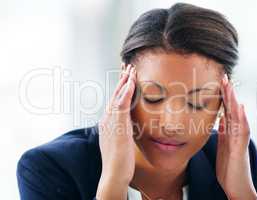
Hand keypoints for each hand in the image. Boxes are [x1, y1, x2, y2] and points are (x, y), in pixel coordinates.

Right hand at [96, 63, 136, 198]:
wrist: (114, 172)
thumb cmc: (119, 158)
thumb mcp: (121, 139)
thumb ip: (122, 128)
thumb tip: (127, 123)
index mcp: (109, 121)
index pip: (116, 100)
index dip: (121, 87)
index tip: (126, 75)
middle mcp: (108, 118)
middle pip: (115, 94)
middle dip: (122, 79)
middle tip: (127, 65)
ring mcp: (111, 121)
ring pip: (117, 96)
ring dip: (124, 81)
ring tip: (130, 69)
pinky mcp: (116, 125)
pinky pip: (121, 105)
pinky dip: (125, 92)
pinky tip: (130, 83)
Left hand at [216, 74, 256, 199]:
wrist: (236, 186)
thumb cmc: (229, 167)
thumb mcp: (224, 146)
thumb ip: (224, 132)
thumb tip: (221, 119)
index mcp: (229, 132)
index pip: (226, 111)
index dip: (222, 96)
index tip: (218, 82)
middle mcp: (235, 133)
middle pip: (232, 110)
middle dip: (228, 93)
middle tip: (223, 76)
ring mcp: (239, 140)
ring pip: (237, 117)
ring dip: (234, 101)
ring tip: (230, 86)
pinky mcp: (239, 149)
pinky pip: (242, 132)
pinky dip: (242, 120)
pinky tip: (241, 108)